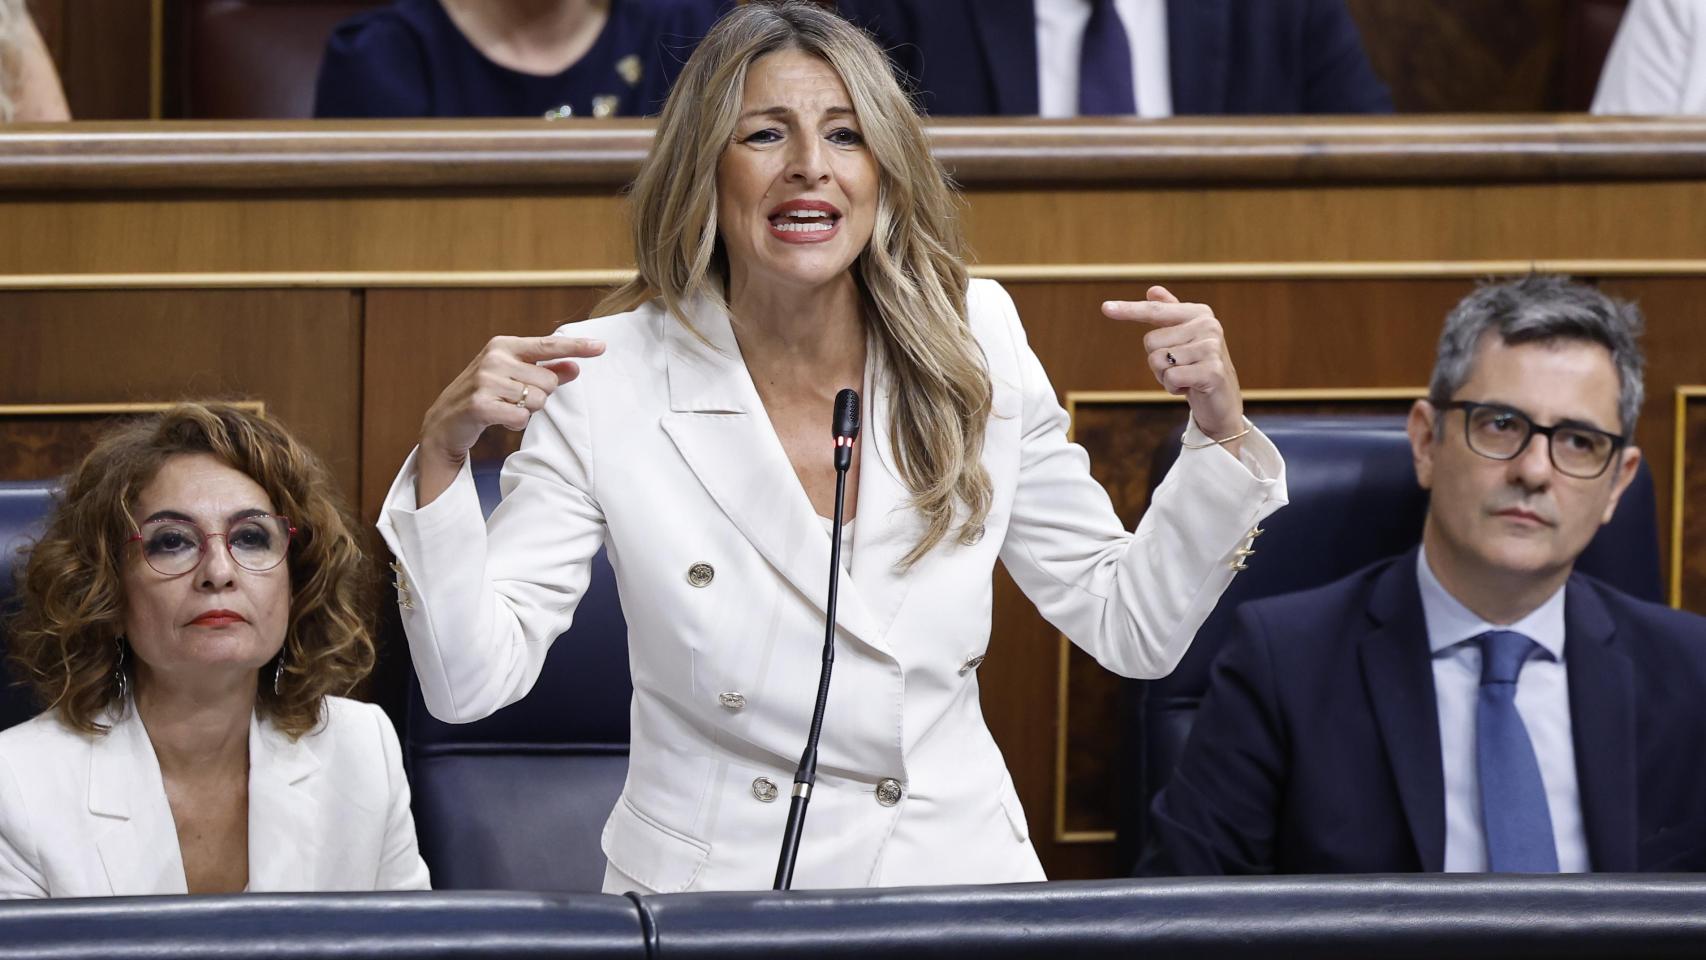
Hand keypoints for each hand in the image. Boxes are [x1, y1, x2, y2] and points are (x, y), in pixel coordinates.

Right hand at [416, 334, 605, 504]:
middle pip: (549, 381)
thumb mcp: (513, 377)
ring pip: (538, 401)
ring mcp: (485, 381)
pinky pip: (522, 418)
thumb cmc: (485, 395)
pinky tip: (499, 419)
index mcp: (503, 345)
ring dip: (528, 411)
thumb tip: (575, 367)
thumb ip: (545, 371)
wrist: (445, 422)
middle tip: (514, 399)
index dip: (577, 346)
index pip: (548, 344)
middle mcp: (494, 358)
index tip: (602, 347)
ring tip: (505, 407)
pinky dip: (516, 424)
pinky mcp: (480, 405)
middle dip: (539, 395)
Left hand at [1102, 286, 1245, 443]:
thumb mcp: (1183, 338)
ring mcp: (1212, 348)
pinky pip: (1170, 377)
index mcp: (1199, 313)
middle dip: (1157, 361)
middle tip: (1180, 367)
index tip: (1105, 308)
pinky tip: (1191, 387)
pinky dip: (1173, 387)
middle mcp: (1208, 326)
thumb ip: (1169, 312)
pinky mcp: (1212, 372)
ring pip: (1158, 361)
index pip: (1155, 310)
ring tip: (1186, 377)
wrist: (1222, 400)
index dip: (1129, 310)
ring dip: (1165, 376)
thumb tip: (1152, 290)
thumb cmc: (1197, 366)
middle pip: (1150, 341)